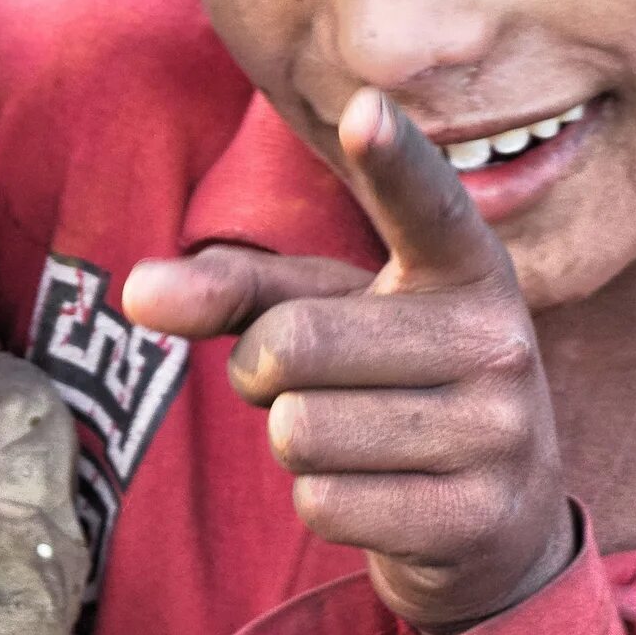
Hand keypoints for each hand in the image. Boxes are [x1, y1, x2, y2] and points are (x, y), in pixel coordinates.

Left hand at [123, 88, 576, 634]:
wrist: (495, 526)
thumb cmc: (387, 386)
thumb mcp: (320, 317)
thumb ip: (231, 291)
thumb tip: (135, 293)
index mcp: (464, 269)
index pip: (424, 206)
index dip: (393, 160)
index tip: (364, 108)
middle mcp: (498, 339)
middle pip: (291, 345)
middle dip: (264, 373)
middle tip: (312, 387)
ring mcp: (500, 433)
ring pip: (300, 431)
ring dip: (295, 443)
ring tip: (357, 440)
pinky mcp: (477, 518)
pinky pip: (324, 502)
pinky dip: (321, 502)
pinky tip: (378, 495)